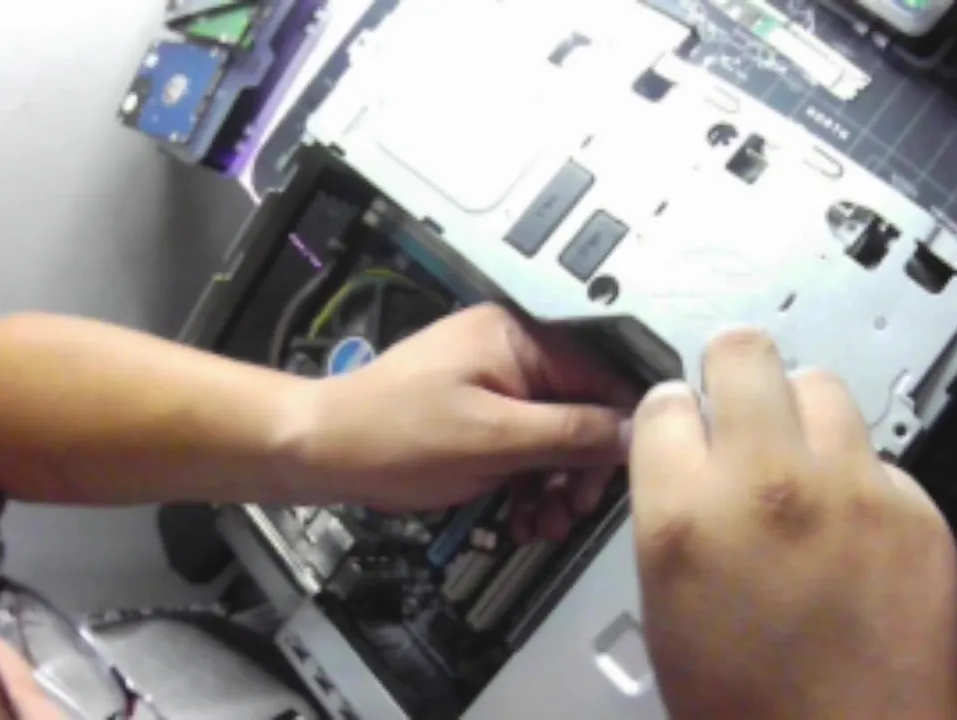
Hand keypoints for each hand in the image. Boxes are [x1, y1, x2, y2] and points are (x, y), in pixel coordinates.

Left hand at [297, 304, 637, 540]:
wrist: (320, 451)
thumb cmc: (396, 434)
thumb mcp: (494, 439)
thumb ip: (569, 433)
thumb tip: (636, 430)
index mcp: (518, 336)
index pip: (600, 374)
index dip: (619, 428)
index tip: (622, 478)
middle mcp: (511, 350)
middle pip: (579, 409)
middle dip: (579, 468)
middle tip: (571, 514)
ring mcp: (493, 382)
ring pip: (552, 435)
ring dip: (554, 486)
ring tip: (542, 528)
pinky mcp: (478, 414)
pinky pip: (523, 446)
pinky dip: (527, 484)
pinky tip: (522, 520)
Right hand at [629, 330, 956, 719]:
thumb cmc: (744, 702)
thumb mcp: (664, 599)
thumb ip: (672, 506)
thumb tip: (685, 451)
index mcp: (683, 514)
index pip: (663, 399)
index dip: (672, 412)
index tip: (684, 422)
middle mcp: (766, 485)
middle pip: (744, 353)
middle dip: (733, 370)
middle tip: (739, 399)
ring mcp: (850, 492)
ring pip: (821, 384)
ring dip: (801, 413)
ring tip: (799, 457)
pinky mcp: (916, 512)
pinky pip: (878, 456)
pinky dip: (858, 476)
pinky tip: (847, 521)